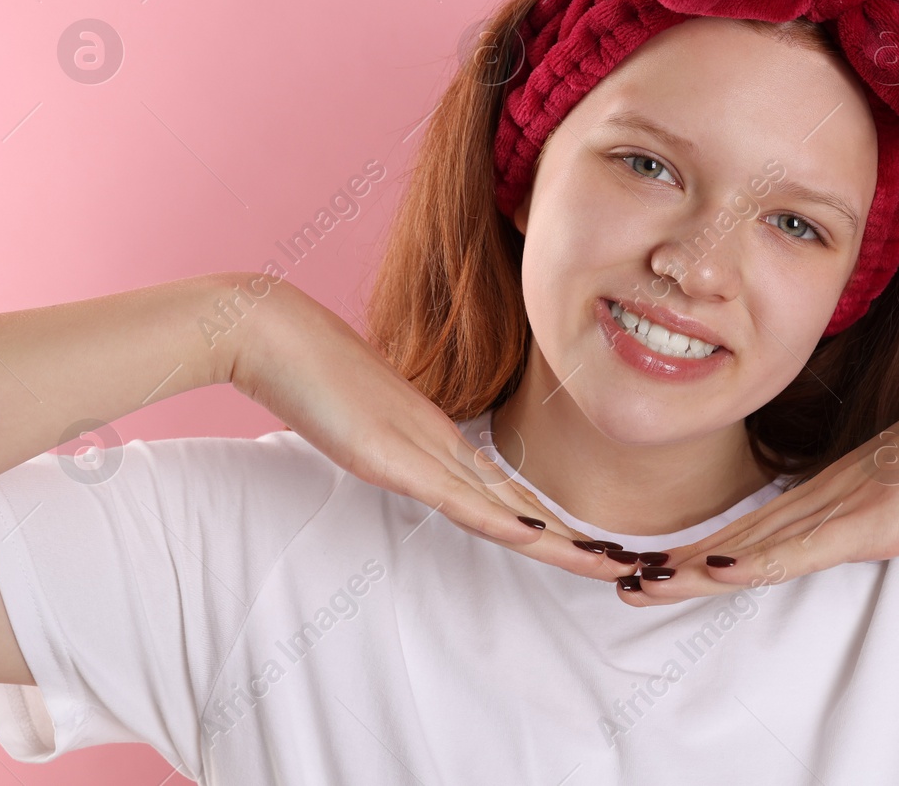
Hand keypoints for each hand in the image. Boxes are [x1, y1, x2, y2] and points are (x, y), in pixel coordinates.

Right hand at [222, 274, 638, 583]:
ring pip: (502, 504)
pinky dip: (498, 519)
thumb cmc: (311, 370)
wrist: (273, 331)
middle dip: (572, 541)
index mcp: (437, 437)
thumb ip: (388, 443)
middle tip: (625, 567)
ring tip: (605, 564)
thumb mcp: (360, 421)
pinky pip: (454, 495)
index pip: (506, 491)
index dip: (549, 522)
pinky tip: (534, 535)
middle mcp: (440, 442)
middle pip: (519, 502)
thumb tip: (401, 459)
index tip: (586, 548)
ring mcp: (418, 447)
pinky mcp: (391, 453)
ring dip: (557, 539)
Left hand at [612, 362, 898, 605]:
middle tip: (624, 581)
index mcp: (833, 489)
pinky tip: (714, 572)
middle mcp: (826, 495)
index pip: (757, 526)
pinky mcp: (867, 518)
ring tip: (646, 584)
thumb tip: (867, 529)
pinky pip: (799, 549)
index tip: (662, 565)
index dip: (707, 548)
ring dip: (697, 570)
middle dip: (683, 564)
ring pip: (755, 545)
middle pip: (741, 537)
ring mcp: (843, 505)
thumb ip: (881, 510)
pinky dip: (753, 563)